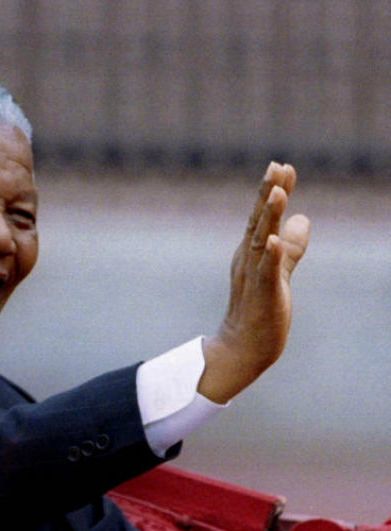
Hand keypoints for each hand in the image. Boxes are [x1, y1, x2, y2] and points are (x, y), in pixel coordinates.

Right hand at [199, 162, 309, 403]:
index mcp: (252, 253)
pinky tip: (274, 240)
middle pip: (259, 222)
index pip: (262, 217)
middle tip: (276, 167)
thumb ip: (291, 246)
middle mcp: (249, 260)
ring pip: (261, 241)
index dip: (272, 192)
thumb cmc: (259, 311)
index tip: (281, 166)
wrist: (242, 349)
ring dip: (268, 217)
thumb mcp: (278, 272)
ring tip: (278, 193)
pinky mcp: (261, 295)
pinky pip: (265, 273)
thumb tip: (304, 217)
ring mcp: (254, 277)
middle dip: (268, 194)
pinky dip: (270, 255)